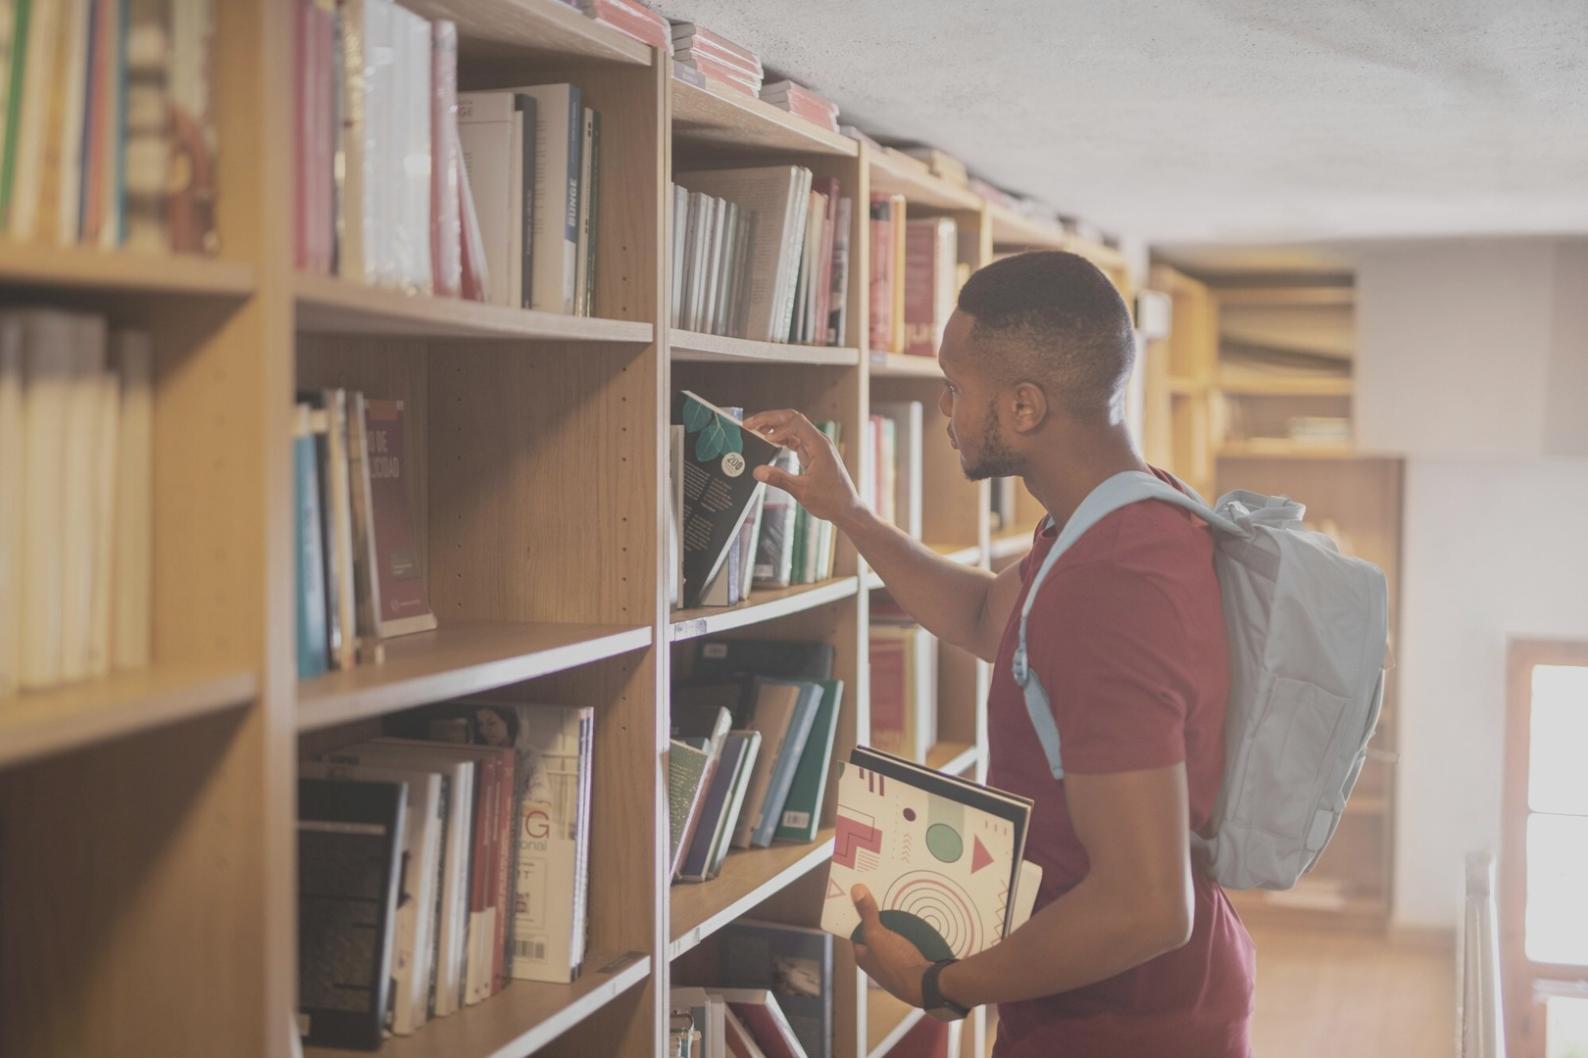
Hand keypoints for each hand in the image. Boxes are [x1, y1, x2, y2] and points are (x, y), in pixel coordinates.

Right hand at [742, 409, 864, 527]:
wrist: (847, 509)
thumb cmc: (831, 500)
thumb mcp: (802, 491)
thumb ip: (779, 479)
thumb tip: (757, 471)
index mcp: (820, 445)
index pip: (795, 423)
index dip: (777, 427)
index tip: (763, 439)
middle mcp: (819, 441)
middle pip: (792, 419)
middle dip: (770, 418)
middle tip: (749, 423)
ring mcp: (816, 446)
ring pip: (792, 427)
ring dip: (773, 427)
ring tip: (754, 430)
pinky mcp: (812, 453)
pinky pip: (794, 438)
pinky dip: (780, 438)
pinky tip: (767, 441)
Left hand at [851, 884, 931, 1006]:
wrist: (925, 985)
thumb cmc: (897, 963)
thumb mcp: (877, 935)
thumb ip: (867, 914)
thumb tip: (855, 890)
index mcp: (863, 956)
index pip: (856, 929)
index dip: (859, 912)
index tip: (865, 893)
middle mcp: (876, 960)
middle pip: (876, 931)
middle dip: (881, 915)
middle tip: (886, 893)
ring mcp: (893, 962)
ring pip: (893, 936)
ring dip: (898, 923)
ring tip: (902, 900)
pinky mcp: (910, 962)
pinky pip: (908, 942)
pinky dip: (910, 931)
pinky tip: (917, 918)